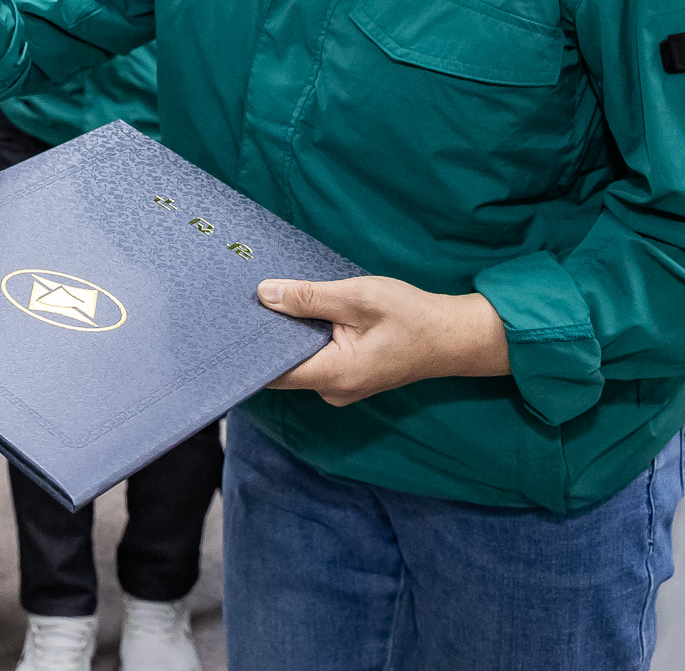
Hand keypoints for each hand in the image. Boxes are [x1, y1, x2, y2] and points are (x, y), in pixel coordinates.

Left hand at [259, 275, 508, 405]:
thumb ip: (310, 298)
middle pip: (283, 365)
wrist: (453, 337)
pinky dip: (307, 338)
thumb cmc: (411, 315)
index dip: (251, 347)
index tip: (232, 321)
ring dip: (289, 334)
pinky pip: (315, 359)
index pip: (273, 372)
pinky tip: (301, 312)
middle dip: (268, 334)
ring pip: (300, 361)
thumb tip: (265, 295)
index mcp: (334, 375)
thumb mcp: (359, 297)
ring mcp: (340, 388)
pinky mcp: (347, 378)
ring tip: (272, 300)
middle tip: (248, 300)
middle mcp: (332, 390)